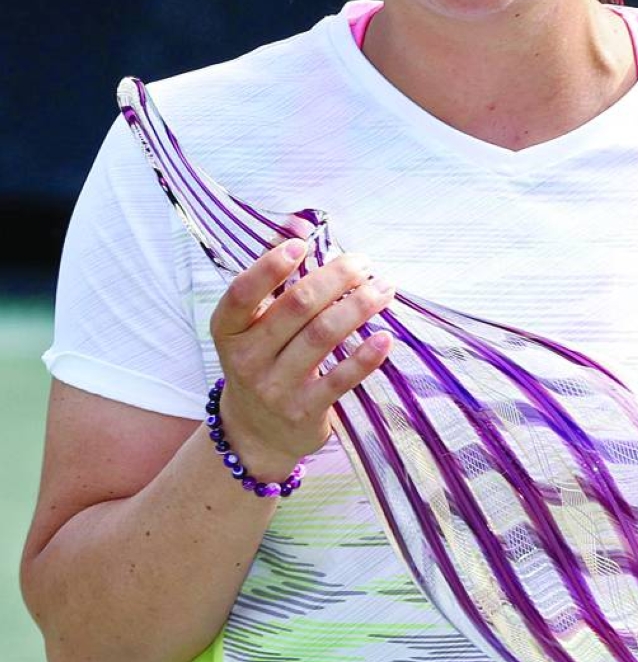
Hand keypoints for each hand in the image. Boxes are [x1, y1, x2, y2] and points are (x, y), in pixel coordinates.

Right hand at [209, 238, 393, 477]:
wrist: (257, 432)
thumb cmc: (263, 361)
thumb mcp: (252, 328)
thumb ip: (273, 287)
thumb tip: (300, 230)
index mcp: (228, 330)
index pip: (242, 294)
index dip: (269, 267)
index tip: (302, 245)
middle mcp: (246, 359)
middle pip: (296, 307)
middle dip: (335, 278)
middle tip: (363, 263)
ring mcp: (274, 387)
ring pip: (322, 336)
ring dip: (358, 306)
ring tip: (383, 288)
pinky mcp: (304, 411)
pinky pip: (341, 378)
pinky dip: (365, 356)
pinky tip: (385, 336)